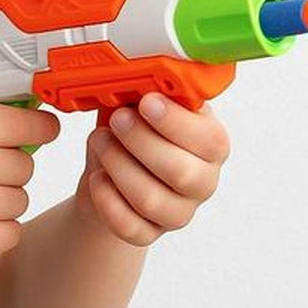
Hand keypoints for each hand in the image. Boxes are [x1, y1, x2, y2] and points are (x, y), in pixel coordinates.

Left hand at [76, 92, 230, 246]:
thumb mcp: (137, 105)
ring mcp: (178, 211)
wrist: (105, 173)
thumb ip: (144, 92)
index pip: (208, 139)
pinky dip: (107, 200)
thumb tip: (140, 74)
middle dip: (141, 142)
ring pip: (152, 200)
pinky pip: (131, 227)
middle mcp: (202, 180)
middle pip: (181, 173)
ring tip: (99, 142)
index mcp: (210, 143)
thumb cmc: (128, 134)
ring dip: (118, 166)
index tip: (146, 103)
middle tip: (116, 120)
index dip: (175, 122)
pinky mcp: (150, 233)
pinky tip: (96, 178)